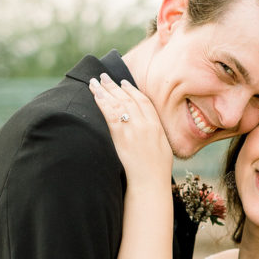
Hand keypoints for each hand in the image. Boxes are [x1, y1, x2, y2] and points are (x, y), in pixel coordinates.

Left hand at [89, 73, 172, 189]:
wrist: (150, 182)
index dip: (133, 90)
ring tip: (95, 81)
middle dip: (115, 85)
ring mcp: (133, 129)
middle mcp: (145, 124)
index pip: (144, 101)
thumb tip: (150, 130)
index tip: (124, 83)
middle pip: (128, 98)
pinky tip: (95, 94)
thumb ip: (156, 135)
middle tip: (104, 76)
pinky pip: (109, 114)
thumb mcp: (163, 148)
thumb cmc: (157, 172)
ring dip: (105, 90)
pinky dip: (102, 102)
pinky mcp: (121, 136)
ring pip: (117, 103)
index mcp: (156, 126)